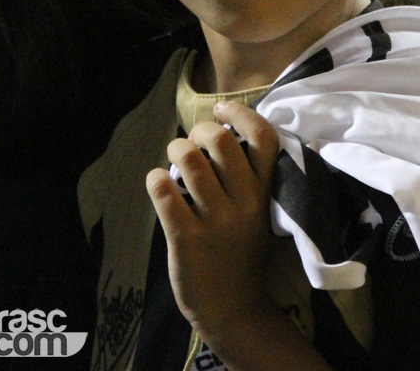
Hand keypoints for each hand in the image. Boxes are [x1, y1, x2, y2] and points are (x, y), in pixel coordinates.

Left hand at [146, 102, 278, 337]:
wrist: (234, 309)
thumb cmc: (242, 251)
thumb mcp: (257, 211)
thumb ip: (245, 175)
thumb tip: (216, 129)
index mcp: (264, 192)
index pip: (263, 137)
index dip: (240, 113)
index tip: (221, 109)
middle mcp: (244, 203)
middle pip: (219, 140)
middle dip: (198, 131)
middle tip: (192, 143)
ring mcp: (216, 222)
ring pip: (189, 160)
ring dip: (176, 150)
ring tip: (174, 159)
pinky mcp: (187, 239)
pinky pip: (164, 193)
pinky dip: (156, 179)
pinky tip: (158, 182)